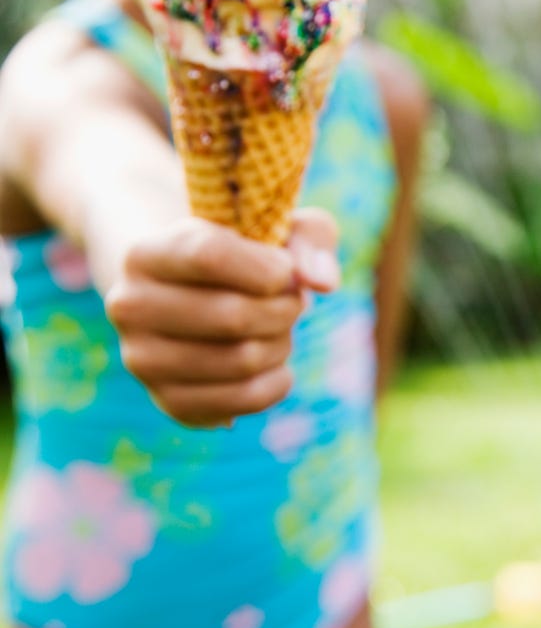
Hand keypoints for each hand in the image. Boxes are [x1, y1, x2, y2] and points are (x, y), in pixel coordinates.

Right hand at [105, 209, 339, 426]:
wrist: (193, 292)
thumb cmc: (243, 252)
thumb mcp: (277, 226)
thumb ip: (310, 239)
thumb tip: (323, 283)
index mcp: (146, 252)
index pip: (209, 256)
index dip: (267, 266)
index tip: (287, 269)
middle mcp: (130, 307)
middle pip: (233, 315)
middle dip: (284, 307)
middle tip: (294, 299)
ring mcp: (143, 360)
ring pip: (242, 360)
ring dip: (282, 342)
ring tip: (280, 326)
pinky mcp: (169, 402)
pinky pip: (245, 400)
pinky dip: (279, 379)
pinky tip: (275, 360)